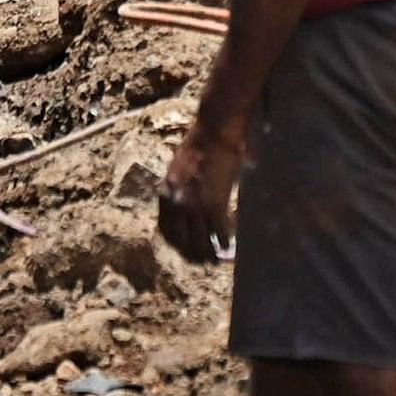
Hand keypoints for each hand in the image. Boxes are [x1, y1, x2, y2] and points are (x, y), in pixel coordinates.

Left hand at [156, 127, 242, 263]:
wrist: (213, 133)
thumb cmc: (199, 144)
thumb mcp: (178, 169)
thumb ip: (180, 188)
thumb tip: (186, 204)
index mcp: (166, 195)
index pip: (166, 231)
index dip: (177, 244)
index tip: (185, 251)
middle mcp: (177, 205)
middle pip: (182, 241)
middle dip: (193, 255)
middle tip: (202, 262)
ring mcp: (195, 207)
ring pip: (201, 241)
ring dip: (209, 253)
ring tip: (216, 259)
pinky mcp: (215, 205)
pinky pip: (220, 232)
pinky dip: (225, 240)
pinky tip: (229, 244)